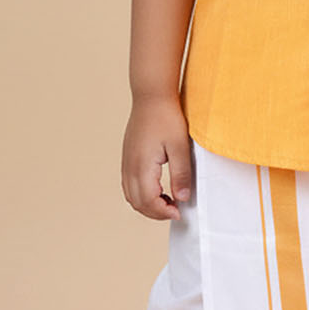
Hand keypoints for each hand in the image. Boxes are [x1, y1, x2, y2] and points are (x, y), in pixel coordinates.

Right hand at [121, 94, 193, 219]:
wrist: (152, 97)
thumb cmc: (166, 118)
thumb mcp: (180, 147)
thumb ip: (180, 174)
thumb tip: (182, 198)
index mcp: (142, 166)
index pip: (148, 201)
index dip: (163, 212)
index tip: (179, 211)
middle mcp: (130, 167)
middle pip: (137, 203)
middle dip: (155, 212)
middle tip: (174, 210)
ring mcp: (126, 162)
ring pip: (130, 196)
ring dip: (147, 205)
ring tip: (167, 201)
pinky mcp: (127, 157)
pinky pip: (129, 185)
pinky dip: (141, 194)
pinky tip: (157, 189)